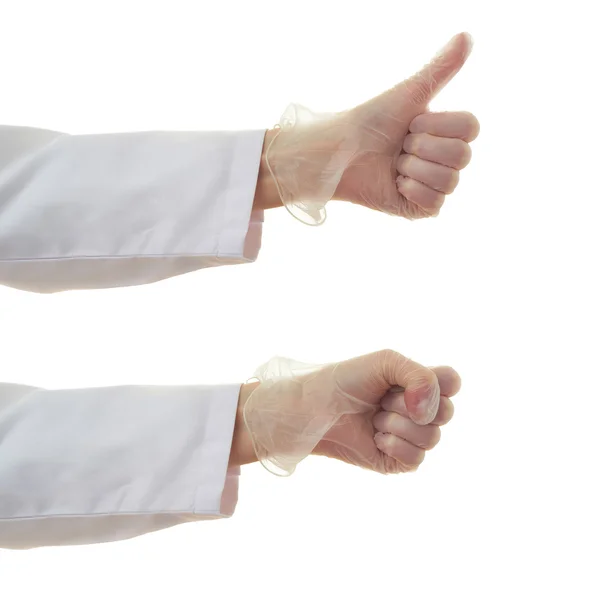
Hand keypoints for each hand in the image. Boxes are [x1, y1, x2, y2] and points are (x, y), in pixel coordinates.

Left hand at [236, 350, 460, 474]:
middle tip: (382, 399)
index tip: (409, 381)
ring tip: (374, 418)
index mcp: (418, 384)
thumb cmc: (345, 381)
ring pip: (432, 437)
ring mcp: (410, 437)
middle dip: (410, 404)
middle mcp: (419, 410)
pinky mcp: (399, 461)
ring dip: (397, 424)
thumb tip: (430, 410)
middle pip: (446, 412)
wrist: (315, 409)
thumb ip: (420, 375)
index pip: (452, 383)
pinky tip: (375, 437)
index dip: (439, 384)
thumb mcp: (386, 362)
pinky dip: (395, 445)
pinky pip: (417, 459)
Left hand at [265, 32, 479, 223]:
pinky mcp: (421, 209)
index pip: (470, 128)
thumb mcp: (409, 93)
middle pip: (462, 155)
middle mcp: (445, 160)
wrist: (340, 153)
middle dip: (423, 147)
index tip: (412, 123)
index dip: (439, 125)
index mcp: (447, 133)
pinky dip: (412, 189)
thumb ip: (440, 68)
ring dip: (414, 169)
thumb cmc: (370, 122)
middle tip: (400, 146)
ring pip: (449, 180)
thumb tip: (466, 35)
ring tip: (394, 165)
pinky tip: (395, 183)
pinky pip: (435, 202)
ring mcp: (434, 186)